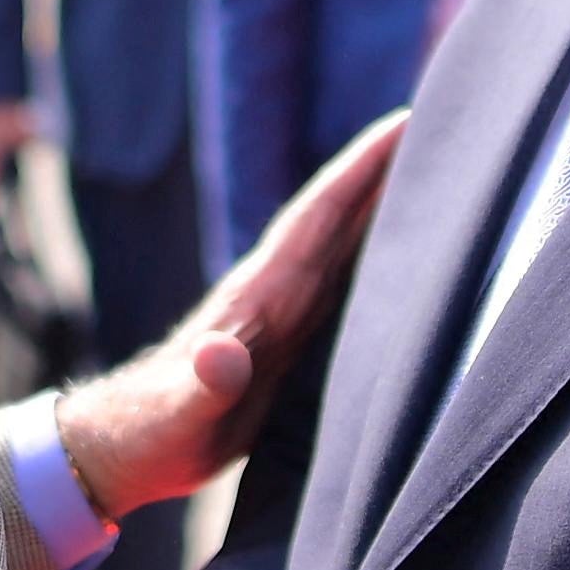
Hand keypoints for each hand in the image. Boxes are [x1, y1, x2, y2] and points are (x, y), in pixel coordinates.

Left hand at [56, 109, 403, 520]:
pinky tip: (400, 253)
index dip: (359, 171)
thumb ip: (203, 385)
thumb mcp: (179, 412)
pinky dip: (374, 259)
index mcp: (259, 296)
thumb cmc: (154, 429)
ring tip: (432, 171)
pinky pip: (342, 286)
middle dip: (383, 171)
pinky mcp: (287, 341)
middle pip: (339, 217)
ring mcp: (281, 313)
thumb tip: (222, 356)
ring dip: (383, 207)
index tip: (400, 125)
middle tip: (439, 123)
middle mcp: (274, 292)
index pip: (318, 219)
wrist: (131, 446)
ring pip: (343, 246)